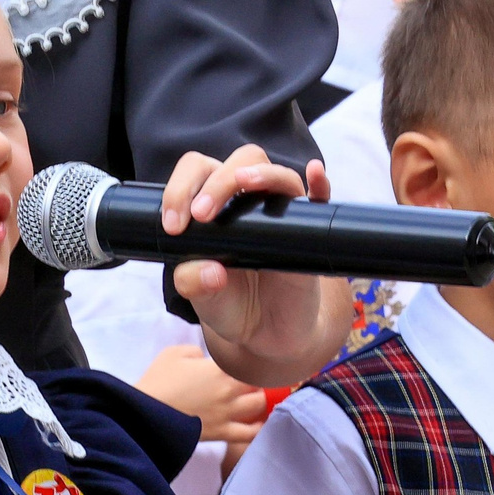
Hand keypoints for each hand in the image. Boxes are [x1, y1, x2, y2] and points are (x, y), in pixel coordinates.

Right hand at [136, 343, 270, 455]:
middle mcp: (229, 390)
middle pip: (259, 382)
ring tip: (252, 397)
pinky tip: (258, 423)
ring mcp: (227, 413)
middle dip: (257, 379)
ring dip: (258, 399)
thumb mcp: (174, 353)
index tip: (248, 359)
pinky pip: (249, 433)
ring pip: (259, 405)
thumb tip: (205, 360)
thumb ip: (196, 352)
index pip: (248, 361)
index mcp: (219, 368)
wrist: (146, 414)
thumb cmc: (158, 381)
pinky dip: (257, 428)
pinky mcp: (221, 432)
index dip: (250, 359)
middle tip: (250, 378)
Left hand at [166, 147, 335, 366]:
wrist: (267, 332)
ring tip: (242, 183)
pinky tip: (314, 173)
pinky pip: (320, 200)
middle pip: (238, 162)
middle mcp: (248, 201)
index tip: (173, 226)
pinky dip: (319, 183)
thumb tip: (213, 271)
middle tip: (201, 215)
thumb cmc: (230, 304)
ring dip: (259, 174)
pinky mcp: (309, 231)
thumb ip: (193, 282)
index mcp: (214, 206)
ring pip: (276, 173)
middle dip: (216, 180)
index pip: (197, 172)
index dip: (180, 189)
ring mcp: (281, 212)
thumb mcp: (201, 299)